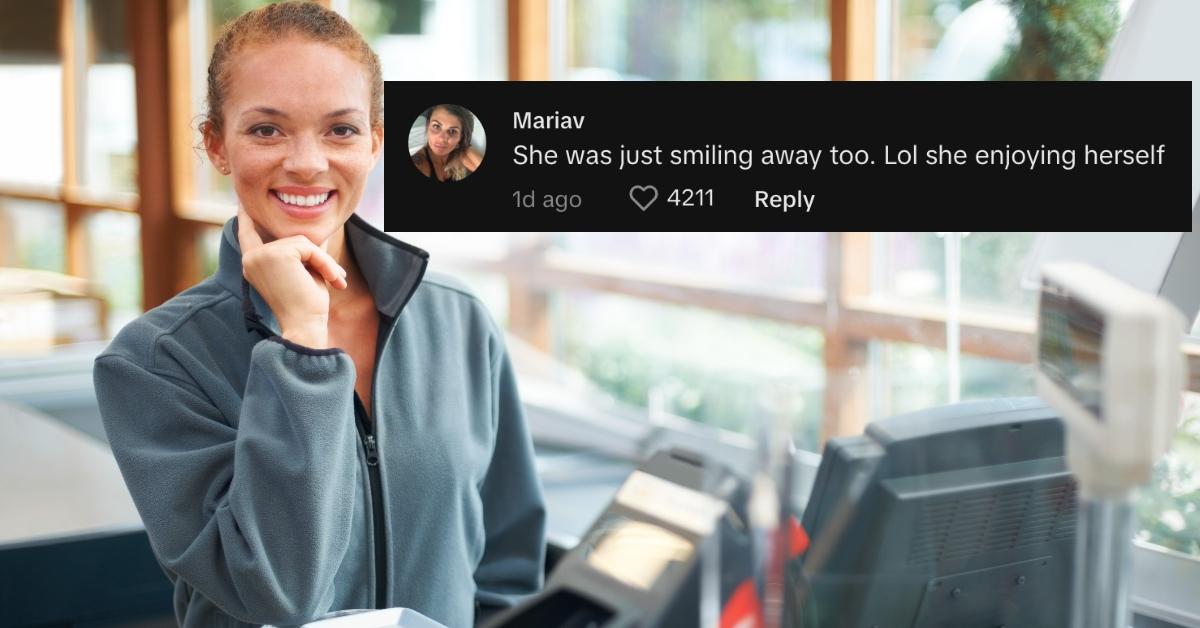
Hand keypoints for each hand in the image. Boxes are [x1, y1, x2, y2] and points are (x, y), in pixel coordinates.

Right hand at [237, 206, 347, 347]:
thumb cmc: (305, 307)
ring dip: (323, 261)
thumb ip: (300, 253)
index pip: (247, 233)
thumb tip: (316, 234)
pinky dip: (325, 262)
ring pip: (303, 242)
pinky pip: (310, 248)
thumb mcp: (301, 274)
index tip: (242, 203)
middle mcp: (252, 258)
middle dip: (316, 257)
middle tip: (336, 277)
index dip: (246, 217)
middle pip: (291, 239)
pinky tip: (331, 279)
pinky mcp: (278, 253)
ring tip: (333, 281)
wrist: (303, 326)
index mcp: (252, 264)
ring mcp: (262, 254)